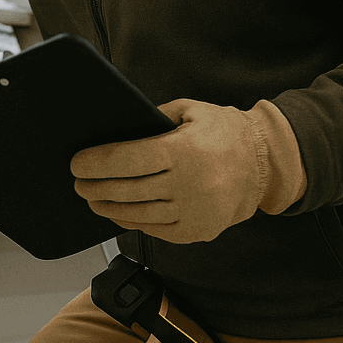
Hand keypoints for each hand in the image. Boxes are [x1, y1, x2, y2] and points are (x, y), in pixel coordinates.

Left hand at [71, 99, 303, 243]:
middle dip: (95, 186)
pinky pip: (155, 229)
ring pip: (138, 213)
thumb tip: (114, 130)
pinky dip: (132, 221)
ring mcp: (193, 212)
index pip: (126, 160)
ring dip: (108, 206)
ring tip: (92, 198)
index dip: (96, 163)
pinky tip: (118, 211)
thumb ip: (153, 118)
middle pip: (127, 189)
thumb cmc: (224, 132)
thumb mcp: (190, 111)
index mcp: (183, 151)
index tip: (76, 163)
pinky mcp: (197, 231)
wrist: (265, 164)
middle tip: (78, 183)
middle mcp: (189, 184)